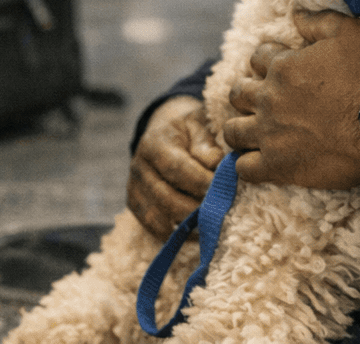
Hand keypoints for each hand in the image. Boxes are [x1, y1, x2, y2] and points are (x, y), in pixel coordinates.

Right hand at [127, 95, 224, 237]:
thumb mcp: (199, 125)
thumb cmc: (189, 130)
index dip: (200, 182)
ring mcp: (134, 187)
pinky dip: (175, 234)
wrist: (166, 134)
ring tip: (212, 224)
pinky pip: (153, 228)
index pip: (176, 167)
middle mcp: (139, 166)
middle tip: (222, 212)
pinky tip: (198, 232)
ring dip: (187, 224)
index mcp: (154, 142)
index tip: (224, 190)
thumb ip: (207, 144)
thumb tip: (216, 164)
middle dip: (196, 208)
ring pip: (158, 217)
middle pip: (166, 197)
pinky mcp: (135, 205)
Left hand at [224, 9, 359, 187]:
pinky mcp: (278, 166)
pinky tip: (256, 162)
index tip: (280, 68)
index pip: (257, 58)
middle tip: (264, 100)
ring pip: (232, 131)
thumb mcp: (349, 32)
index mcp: (282, 67)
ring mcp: (270, 134)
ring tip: (251, 131)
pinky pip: (244, 168)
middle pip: (238, 94)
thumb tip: (295, 13)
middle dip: (246, 94)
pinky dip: (245, 165)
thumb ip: (317, 20)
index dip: (268, 60)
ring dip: (239, 128)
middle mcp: (269, 99)